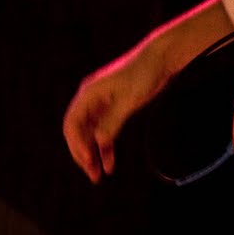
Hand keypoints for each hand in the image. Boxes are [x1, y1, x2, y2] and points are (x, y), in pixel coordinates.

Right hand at [63, 43, 173, 182]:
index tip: (88, 161)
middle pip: (78, 131)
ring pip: (91, 134)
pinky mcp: (114, 107)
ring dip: (94, 153)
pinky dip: (106, 146)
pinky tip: (110, 163)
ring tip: (99, 175)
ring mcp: (101, 103)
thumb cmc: (145, 75)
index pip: (72, 124)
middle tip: (92, 175)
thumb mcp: (129, 101)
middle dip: (83, 154)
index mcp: (88, 93)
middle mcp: (91, 98)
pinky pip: (104, 131)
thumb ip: (112, 122)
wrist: (161, 59)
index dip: (76, 145)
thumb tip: (98, 142)